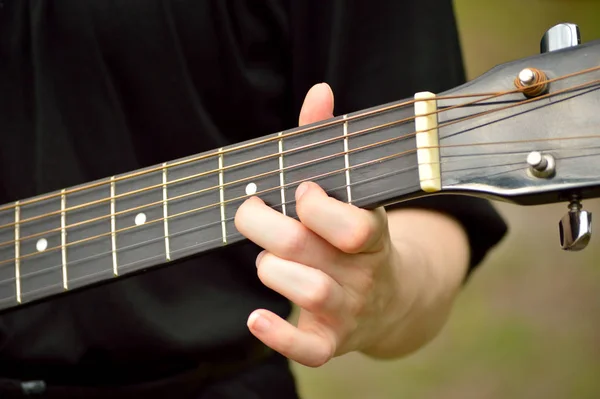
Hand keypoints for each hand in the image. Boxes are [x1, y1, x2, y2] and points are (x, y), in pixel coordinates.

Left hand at [235, 83, 409, 366]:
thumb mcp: (351, 190)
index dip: (316, 206)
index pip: (353, 225)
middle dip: (264, 226)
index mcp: (372, 233)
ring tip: (269, 259)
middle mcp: (364, 273)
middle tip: (253, 212)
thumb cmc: (354, 234)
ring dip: (270, 268)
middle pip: (304, 249)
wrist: (390, 298)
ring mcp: (349, 309)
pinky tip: (256, 316)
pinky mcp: (332, 341)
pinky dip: (278, 336)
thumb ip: (327, 141)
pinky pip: (308, 350)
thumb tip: (319, 90)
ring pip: (303, 291)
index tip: (299, 190)